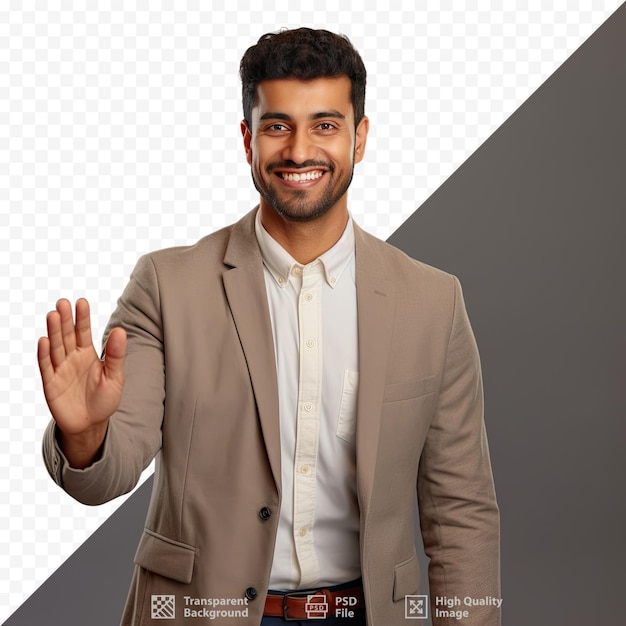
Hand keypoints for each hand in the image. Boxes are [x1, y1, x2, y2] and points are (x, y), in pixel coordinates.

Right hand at [38, 298, 125, 464]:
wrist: (91, 424)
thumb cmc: (105, 399)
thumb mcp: (114, 376)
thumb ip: (115, 355)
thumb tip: (120, 331)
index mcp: (88, 354)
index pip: (84, 332)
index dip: (82, 318)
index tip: (81, 302)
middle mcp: (72, 358)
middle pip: (67, 336)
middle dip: (65, 320)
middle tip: (63, 302)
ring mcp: (60, 370)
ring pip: (55, 348)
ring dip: (53, 332)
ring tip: (53, 315)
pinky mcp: (51, 385)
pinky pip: (46, 368)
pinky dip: (44, 355)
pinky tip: (44, 341)